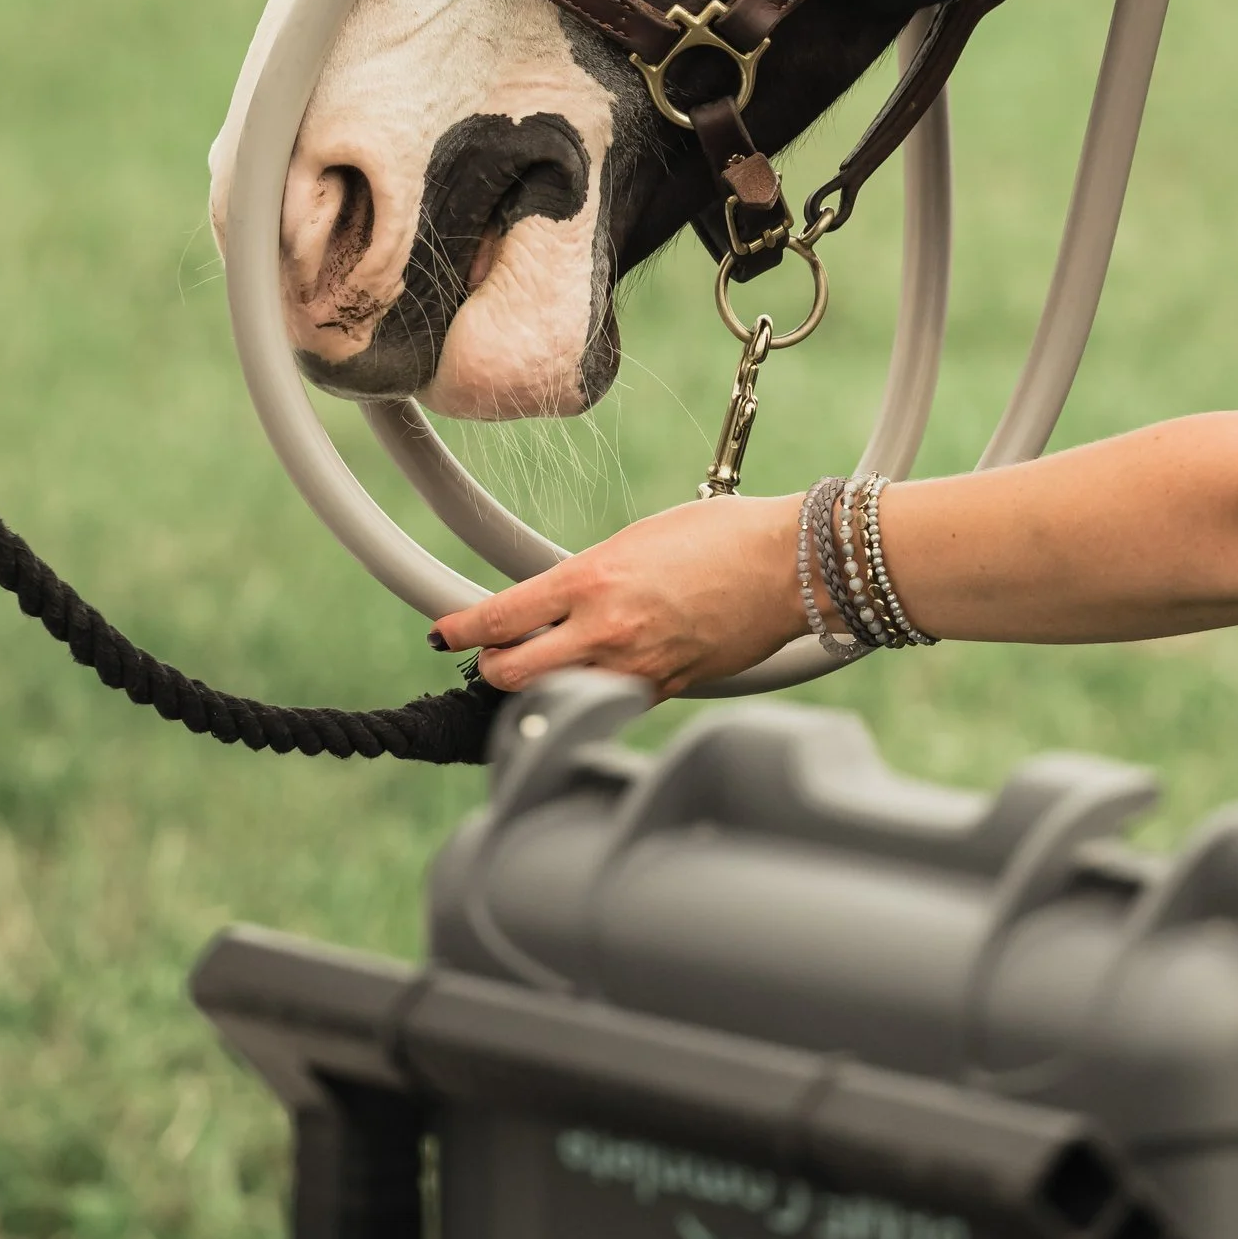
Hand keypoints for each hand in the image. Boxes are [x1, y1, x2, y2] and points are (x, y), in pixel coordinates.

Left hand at [433, 494, 802, 695]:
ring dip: (539, 684)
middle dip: (492, 666)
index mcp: (591, 579)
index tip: (445, 631)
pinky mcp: (666, 691)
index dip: (460, 629)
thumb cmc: (724, 537)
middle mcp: (605, 631)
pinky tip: (600, 672)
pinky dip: (593, 691)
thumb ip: (588, 575)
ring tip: (542, 664)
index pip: (499, 618)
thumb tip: (555, 601)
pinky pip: (609, 701)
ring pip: (554, 696)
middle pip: (510, 674)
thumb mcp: (638, 540)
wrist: (792, 566)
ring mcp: (635, 669)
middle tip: (493, 652)